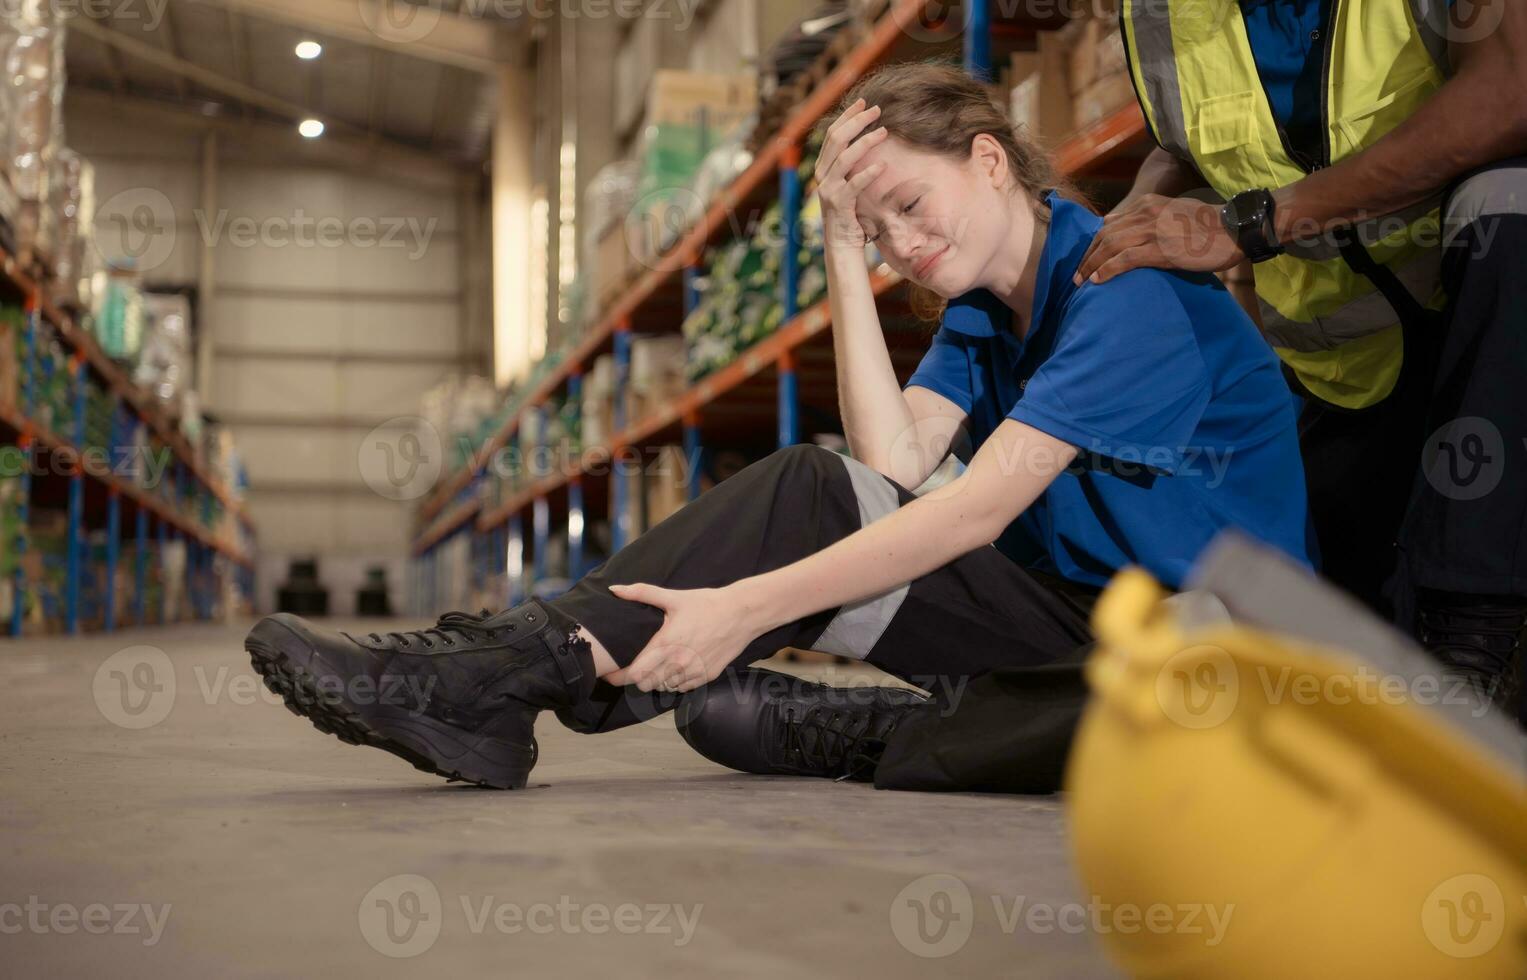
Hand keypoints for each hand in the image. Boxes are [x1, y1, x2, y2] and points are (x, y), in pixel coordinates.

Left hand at [604, 582, 765, 693]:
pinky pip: (682, 688)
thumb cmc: (706, 603)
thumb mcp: (673, 597)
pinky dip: (675, 681)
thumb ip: (641, 593)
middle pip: (645, 685)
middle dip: (638, 677)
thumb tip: (614, 589)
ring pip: (664, 688)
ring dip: (657, 680)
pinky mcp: (706, 677)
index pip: (634, 674)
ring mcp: (693, 672)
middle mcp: (678, 663)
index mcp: (665, 644)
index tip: (611, 672)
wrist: (742, 613)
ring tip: (657, 664)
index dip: (619, 676)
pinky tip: (677, 666)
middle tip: (636, 665)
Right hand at [814, 97, 890, 249]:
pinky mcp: (839, 204)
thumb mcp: (849, 183)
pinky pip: (854, 184)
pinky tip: (883, 165)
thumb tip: (868, 139)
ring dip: (865, 141)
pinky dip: (868, 173)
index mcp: (824, 166)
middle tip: (877, 109)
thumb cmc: (851, 212)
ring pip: (845, 157)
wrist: (843, 244)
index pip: (833, 133)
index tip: (863, 102)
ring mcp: (828, 189)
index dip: (847, 115)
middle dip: (857, 121)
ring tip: (884, 131)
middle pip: (836, 138)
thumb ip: (852, 164)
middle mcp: (822, 175)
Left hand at [1073, 194, 1244, 285]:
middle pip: (1105, 235)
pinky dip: (1107, 270)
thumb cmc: (1210, 226)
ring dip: (1091, 264)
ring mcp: (1152, 230)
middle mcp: (1146, 213)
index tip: (1086, 256)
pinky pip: (1125, 259)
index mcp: (1149, 204)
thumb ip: (1153, 221)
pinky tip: (1098, 280)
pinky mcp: (1160, 249)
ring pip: (1110, 246)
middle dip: (1087, 255)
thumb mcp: (1175, 215)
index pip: (1111, 223)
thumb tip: (1132, 235)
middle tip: (1076, 272)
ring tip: (1081, 280)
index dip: (1095, 241)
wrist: (1235, 228)